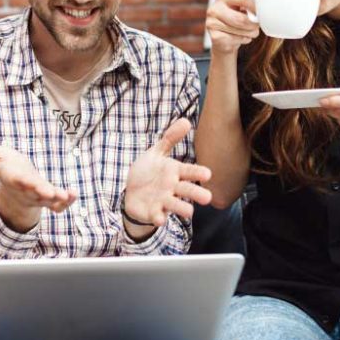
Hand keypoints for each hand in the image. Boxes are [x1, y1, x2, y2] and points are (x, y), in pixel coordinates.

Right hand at [0, 135, 77, 232]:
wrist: (14, 190)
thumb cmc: (7, 168)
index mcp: (14, 179)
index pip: (17, 180)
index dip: (23, 181)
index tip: (27, 181)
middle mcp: (26, 190)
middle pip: (34, 193)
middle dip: (42, 192)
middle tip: (52, 193)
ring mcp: (38, 197)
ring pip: (48, 201)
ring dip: (58, 199)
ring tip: (68, 195)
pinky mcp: (49, 200)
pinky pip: (58, 205)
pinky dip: (67, 202)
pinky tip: (74, 194)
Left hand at [123, 118, 212, 236]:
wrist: (132, 193)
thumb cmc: (149, 172)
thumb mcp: (156, 153)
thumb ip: (170, 138)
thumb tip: (186, 121)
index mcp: (174, 172)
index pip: (189, 171)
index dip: (197, 173)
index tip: (207, 174)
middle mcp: (172, 187)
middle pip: (187, 190)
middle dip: (196, 193)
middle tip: (208, 198)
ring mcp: (163, 201)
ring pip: (175, 204)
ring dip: (182, 208)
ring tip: (189, 212)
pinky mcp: (153, 212)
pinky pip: (157, 215)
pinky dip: (158, 217)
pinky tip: (159, 218)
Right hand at [206, 0, 259, 54]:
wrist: (223, 38)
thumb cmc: (236, 19)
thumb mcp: (242, 6)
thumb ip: (251, 0)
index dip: (256, 5)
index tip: (263, 11)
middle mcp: (214, 9)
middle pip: (242, 19)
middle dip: (254, 24)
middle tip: (257, 25)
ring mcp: (212, 23)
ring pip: (241, 30)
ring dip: (251, 33)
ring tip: (250, 31)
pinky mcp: (214, 37)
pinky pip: (236, 40)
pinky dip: (244, 40)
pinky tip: (241, 37)